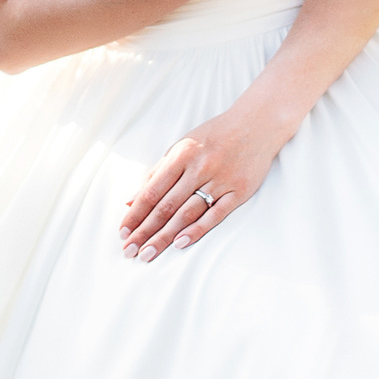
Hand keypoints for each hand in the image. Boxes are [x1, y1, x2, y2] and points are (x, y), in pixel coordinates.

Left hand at [120, 100, 293, 260]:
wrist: (256, 124)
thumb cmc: (213, 136)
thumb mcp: (181, 147)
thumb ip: (157, 173)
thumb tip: (131, 200)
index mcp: (180, 155)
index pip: (151, 191)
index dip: (135, 214)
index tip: (122, 233)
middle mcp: (198, 168)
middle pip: (166, 206)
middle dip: (145, 231)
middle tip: (129, 251)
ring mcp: (220, 180)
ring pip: (187, 213)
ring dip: (165, 236)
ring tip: (148, 254)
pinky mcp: (239, 191)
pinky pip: (215, 215)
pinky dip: (197, 229)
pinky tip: (180, 243)